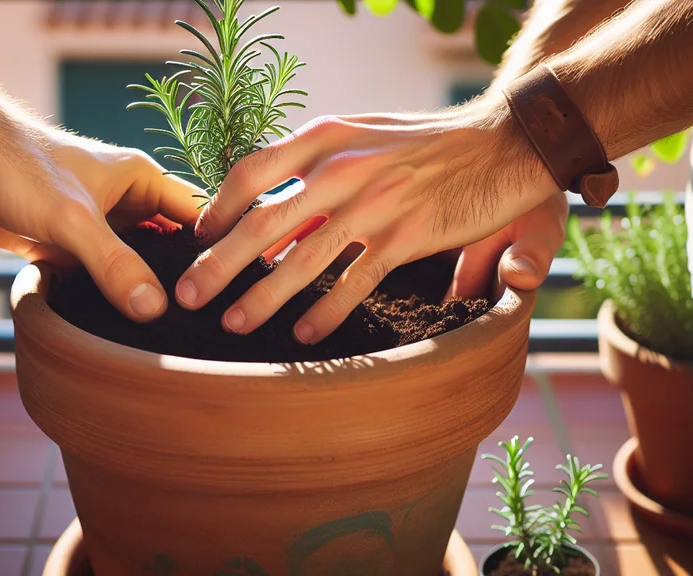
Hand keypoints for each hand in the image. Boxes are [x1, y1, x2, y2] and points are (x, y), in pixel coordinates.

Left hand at [0, 124, 202, 321]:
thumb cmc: (16, 165)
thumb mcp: (72, 219)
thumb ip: (113, 263)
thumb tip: (154, 309)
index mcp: (142, 180)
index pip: (197, 217)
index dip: (218, 250)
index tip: (236, 289)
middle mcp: (124, 202)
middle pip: (169, 247)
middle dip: (183, 280)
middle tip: (206, 324)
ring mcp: (94, 226)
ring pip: (132, 266)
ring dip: (142, 293)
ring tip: (171, 335)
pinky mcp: (63, 246)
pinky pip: (97, 278)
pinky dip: (106, 298)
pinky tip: (117, 329)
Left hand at [173, 100, 556, 343]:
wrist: (503, 141)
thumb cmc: (428, 142)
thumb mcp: (364, 135)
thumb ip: (319, 169)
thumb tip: (277, 216)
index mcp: (327, 137)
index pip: (253, 169)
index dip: (218, 206)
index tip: (197, 236)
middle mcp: (343, 168)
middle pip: (264, 222)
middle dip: (220, 263)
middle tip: (189, 295)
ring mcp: (375, 203)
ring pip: (303, 259)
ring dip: (263, 296)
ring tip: (233, 323)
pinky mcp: (407, 235)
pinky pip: (355, 280)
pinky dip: (325, 312)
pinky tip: (303, 335)